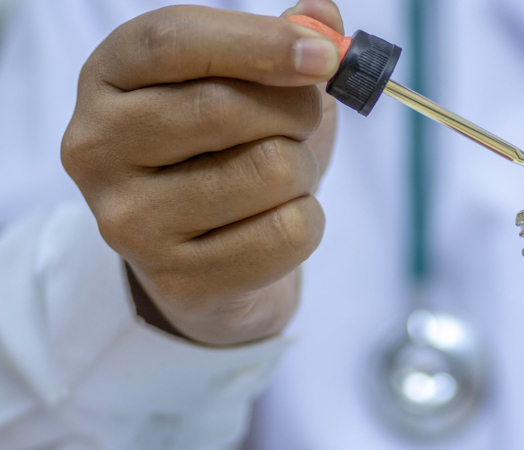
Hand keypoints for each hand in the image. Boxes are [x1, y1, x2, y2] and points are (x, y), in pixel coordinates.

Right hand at [62, 0, 343, 345]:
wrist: (212, 255)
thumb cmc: (231, 154)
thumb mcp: (250, 87)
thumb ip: (283, 43)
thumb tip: (322, 15)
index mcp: (109, 78)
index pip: (171, 41)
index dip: (258, 42)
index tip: (323, 56)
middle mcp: (98, 147)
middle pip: (226, 108)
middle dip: (295, 113)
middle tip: (298, 126)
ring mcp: (129, 221)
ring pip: (270, 171)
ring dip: (303, 171)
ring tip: (279, 180)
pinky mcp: (178, 279)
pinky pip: (288, 232)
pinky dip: (308, 222)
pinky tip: (273, 224)